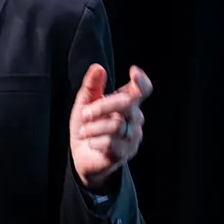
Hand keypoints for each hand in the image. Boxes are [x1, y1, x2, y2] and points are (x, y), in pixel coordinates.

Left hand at [69, 64, 152, 188]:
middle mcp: (134, 119)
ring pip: (116, 125)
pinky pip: (109, 143)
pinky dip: (94, 141)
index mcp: (127, 103)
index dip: (141, 81)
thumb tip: (98, 67)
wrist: (82, 156)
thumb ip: (92, 86)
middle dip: (102, 106)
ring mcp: (132, 137)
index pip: (142, 91)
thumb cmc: (87, 126)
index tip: (134, 71)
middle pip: (127, 104)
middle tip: (85, 113)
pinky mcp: (124, 153)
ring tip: (84, 131)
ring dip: (93, 127)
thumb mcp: (85, 103)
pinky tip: (91, 143)